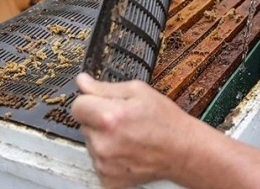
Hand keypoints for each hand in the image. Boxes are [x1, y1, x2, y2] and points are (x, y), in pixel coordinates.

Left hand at [71, 73, 199, 188]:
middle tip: (124, 120)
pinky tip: (127, 151)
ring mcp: (104, 164)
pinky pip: (98, 162)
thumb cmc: (165, 121)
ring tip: (129, 136)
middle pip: (84, 125)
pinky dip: (109, 157)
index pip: (77, 106)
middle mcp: (103, 143)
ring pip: (91, 143)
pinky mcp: (107, 179)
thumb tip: (82, 82)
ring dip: (104, 139)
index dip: (89, 101)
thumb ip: (105, 87)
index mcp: (108, 117)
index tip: (102, 104)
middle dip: (99, 120)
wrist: (182, 151)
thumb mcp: (139, 92)